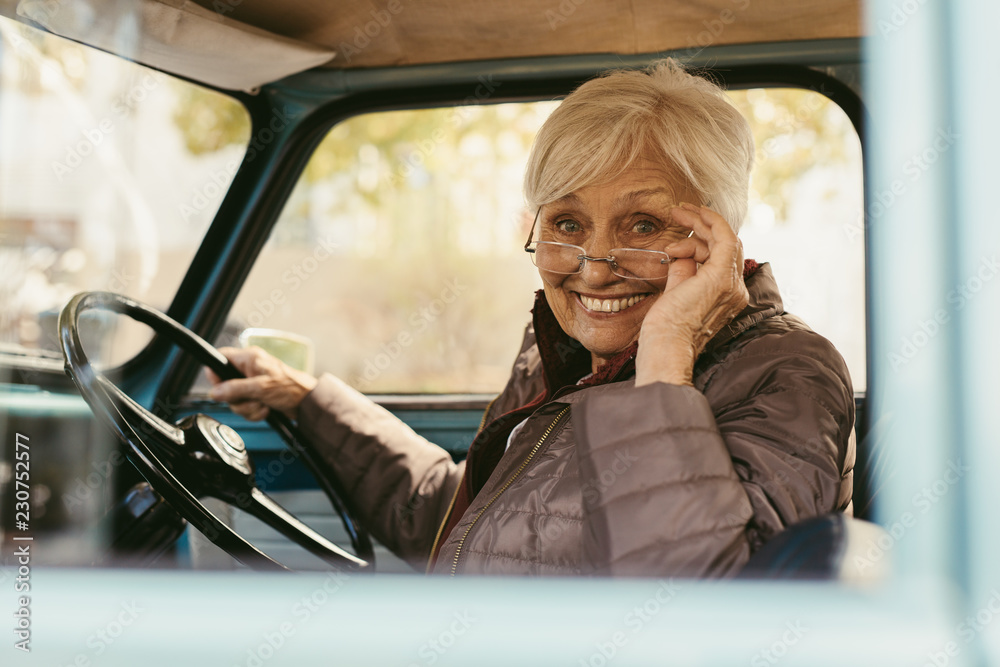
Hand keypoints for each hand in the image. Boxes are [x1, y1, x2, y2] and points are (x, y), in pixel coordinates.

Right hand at [205, 346, 317, 420]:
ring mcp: (252, 384)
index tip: (220, 388)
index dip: (215, 373)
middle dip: (237, 399)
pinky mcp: (257, 396)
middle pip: (225, 385)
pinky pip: (245, 406)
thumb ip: (235, 389)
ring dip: (248, 407)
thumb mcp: (260, 388)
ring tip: (262, 405)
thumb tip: (216, 391)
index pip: (221, 358)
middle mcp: (249, 369)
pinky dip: (254, 412)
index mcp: (249, 359)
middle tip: (251, 399)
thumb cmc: (291, 387)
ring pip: (235, 399)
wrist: (307, 403)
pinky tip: (266, 410)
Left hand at [636, 203, 748, 386]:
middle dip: (702, 224)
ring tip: (676, 213)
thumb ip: (684, 271)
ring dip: (700, 221)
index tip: (683, 226)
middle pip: (726, 245)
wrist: (666, 343)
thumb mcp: (677, 292)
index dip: (704, 239)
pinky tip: (694, 213)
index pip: (722, 258)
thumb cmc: (666, 327)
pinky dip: (710, 222)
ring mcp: (732, 283)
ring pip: (723, 239)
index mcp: (728, 296)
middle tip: (679, 211)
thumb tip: (682, 253)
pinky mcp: (721, 276)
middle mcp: (736, 290)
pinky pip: (723, 238)